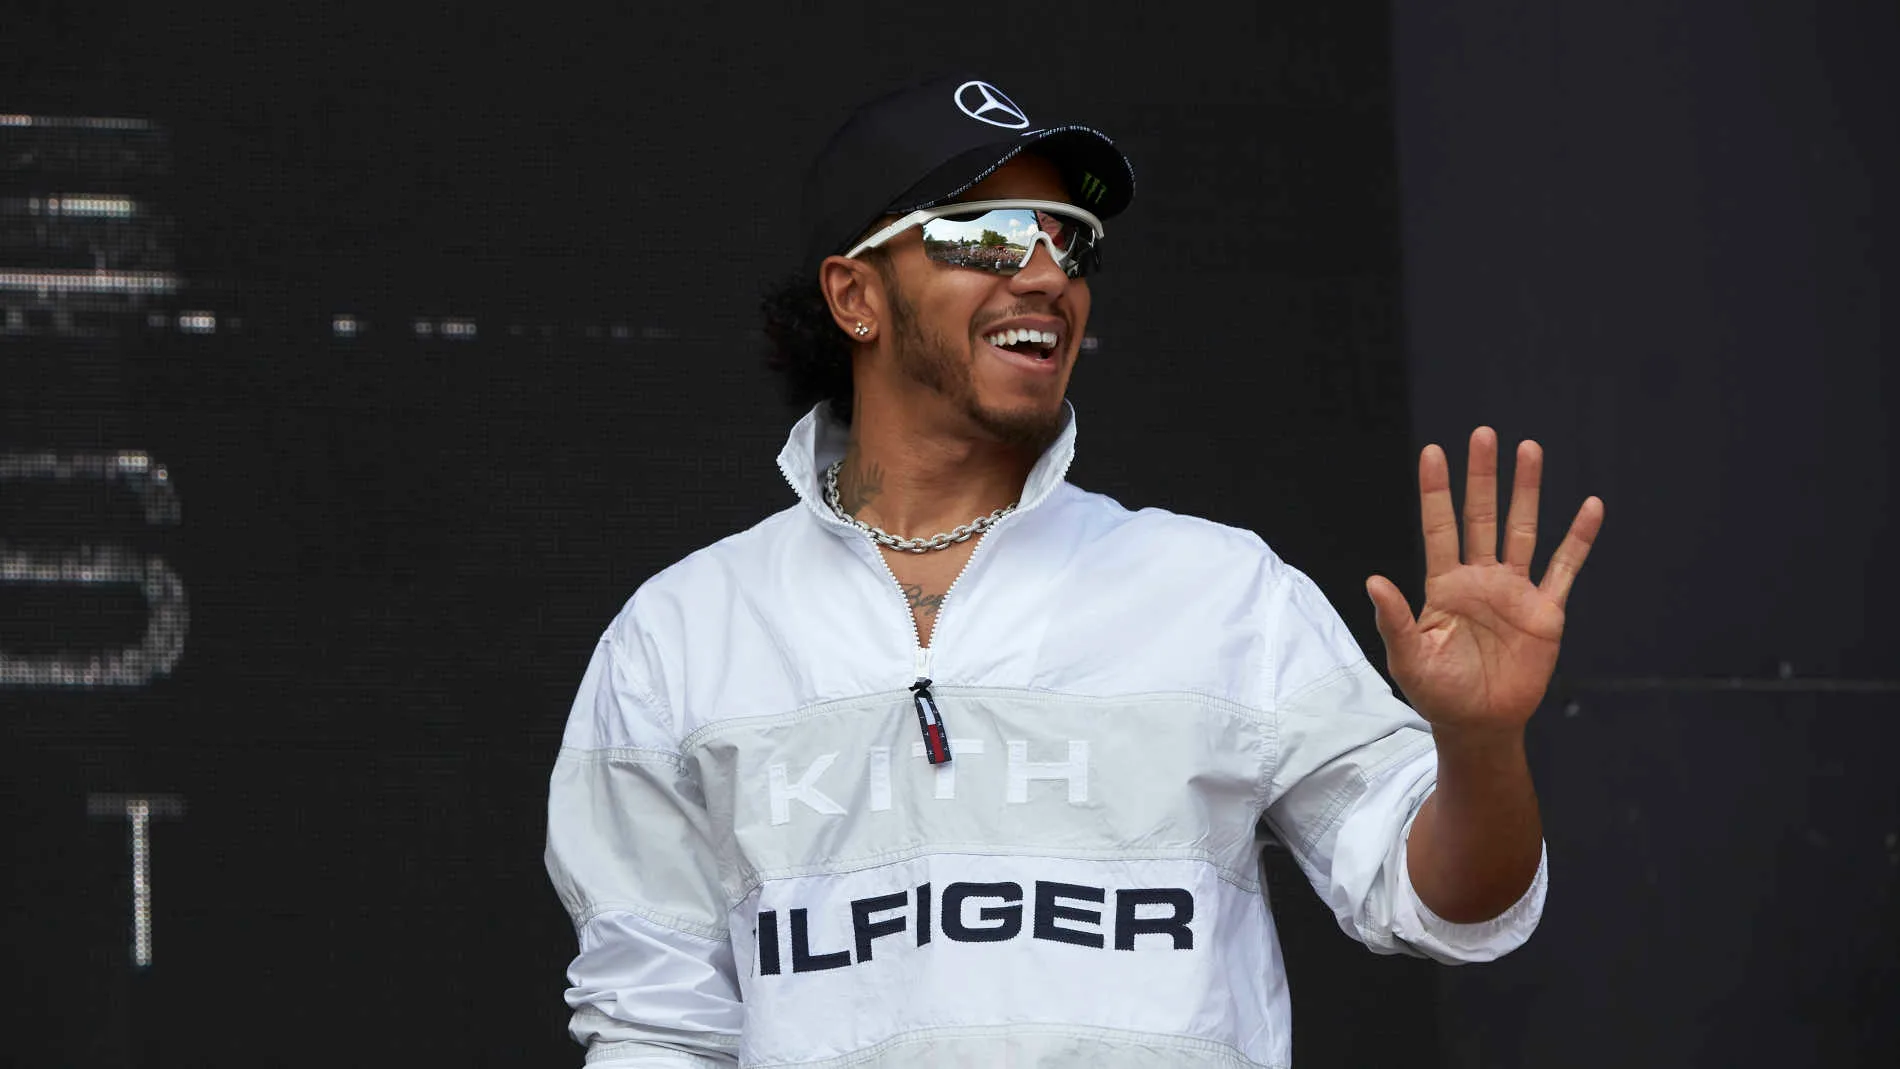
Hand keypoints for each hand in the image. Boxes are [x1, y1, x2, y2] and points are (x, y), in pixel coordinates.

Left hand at [1366, 428, 1603, 734]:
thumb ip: (1394, 620)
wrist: (1480, 725)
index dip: (1436, 492)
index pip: (1439, 528)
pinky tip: (1590, 507)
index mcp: (1444, 586)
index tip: (1433, 452)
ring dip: (1527, 491)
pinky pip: (1564, 569)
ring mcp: (1514, 591)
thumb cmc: (1438, 693)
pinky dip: (1578, 540)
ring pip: (1523, 530)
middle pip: (1482, 517)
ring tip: (1530, 449)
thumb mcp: (1409, 659)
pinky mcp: (1546, 611)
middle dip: (1483, 477)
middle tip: (1485, 434)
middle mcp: (1480, 579)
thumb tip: (1373, 581)